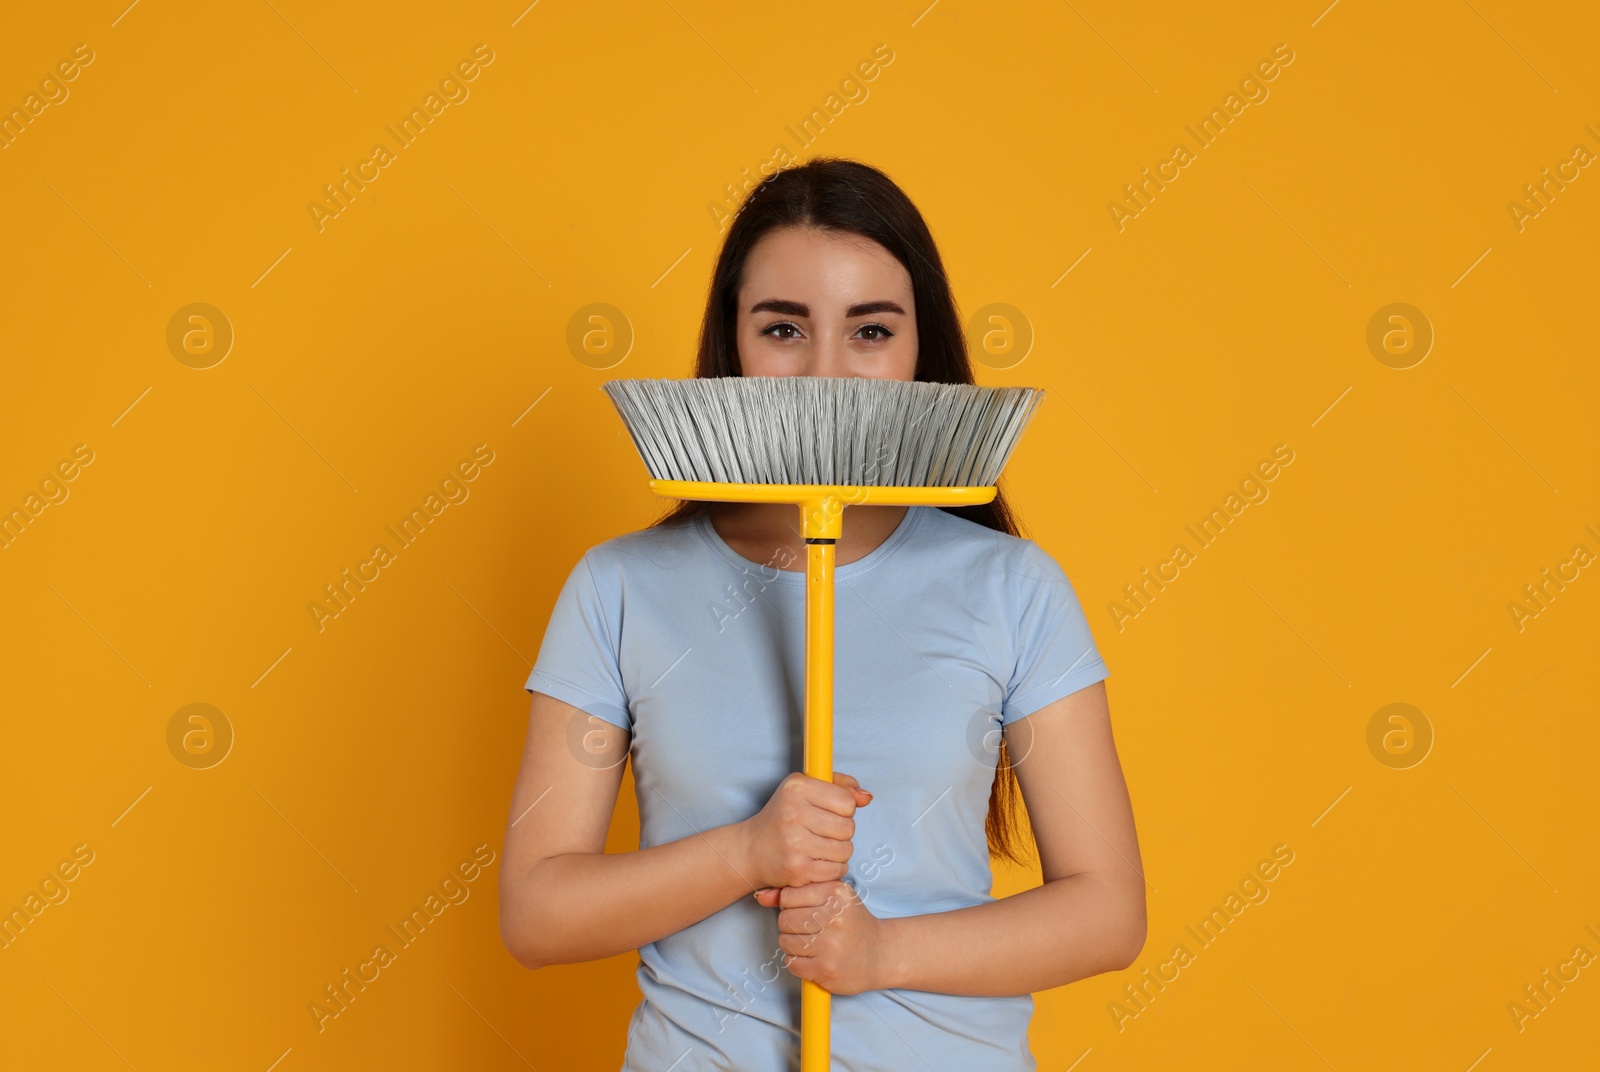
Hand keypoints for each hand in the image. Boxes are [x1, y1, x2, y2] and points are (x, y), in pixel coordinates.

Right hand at [738, 771, 871, 890]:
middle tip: (821, 832)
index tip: (827, 812)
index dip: (843, 809)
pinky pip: (836, 870)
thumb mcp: (805, 789)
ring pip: (846, 850)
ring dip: (838, 851)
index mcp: (797, 788)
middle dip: (841, 832)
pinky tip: (815, 861)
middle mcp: (794, 813)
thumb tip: (867, 797)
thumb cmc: (783, 817)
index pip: (847, 802)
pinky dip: (831, 868)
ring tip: (818, 847)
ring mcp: (795, 843)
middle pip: (848, 827)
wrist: (751, 849)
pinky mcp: (798, 869)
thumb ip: (840, 786)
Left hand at [753, 880, 890, 994]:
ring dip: (793, 945)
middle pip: (785, 919)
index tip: (805, 911)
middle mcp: (835, 918)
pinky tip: (813, 958)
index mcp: (837, 894)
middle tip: (808, 929)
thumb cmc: (852, 922)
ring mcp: (830, 946)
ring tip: (811, 943)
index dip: (791, 905)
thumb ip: (796, 893)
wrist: (880, 954)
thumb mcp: (832, 897)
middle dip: (790, 925)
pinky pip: (791, 963)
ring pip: (785, 941)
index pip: (789, 896)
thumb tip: (760, 896)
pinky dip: (797, 962)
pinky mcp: (825, 970)